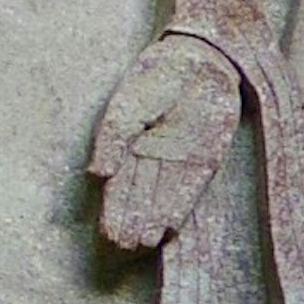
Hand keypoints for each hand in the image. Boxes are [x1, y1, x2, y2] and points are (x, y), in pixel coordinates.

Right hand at [88, 34, 241, 249]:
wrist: (199, 58)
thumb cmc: (156, 77)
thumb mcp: (125, 105)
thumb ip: (111, 139)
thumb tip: (96, 175)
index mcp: (132, 144)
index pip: (120, 184)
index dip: (114, 209)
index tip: (108, 232)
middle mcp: (155, 157)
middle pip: (140, 195)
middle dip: (131, 220)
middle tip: (123, 245)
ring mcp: (181, 159)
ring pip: (163, 197)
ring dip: (152, 220)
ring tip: (142, 242)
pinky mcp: (207, 158)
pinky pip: (191, 189)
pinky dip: (179, 208)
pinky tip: (169, 228)